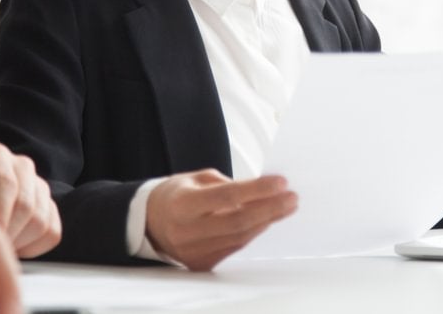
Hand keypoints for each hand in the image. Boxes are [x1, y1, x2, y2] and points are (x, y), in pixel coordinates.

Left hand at [0, 142, 60, 256]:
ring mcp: (38, 184)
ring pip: (41, 220)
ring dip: (18, 243)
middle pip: (26, 205)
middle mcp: (20, 165)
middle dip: (6, 234)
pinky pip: (52, 232)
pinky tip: (10, 247)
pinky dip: (33, 248)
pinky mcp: (50, 205)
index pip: (5, 184)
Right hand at [146, 169, 296, 270]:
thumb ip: (227, 185)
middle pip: (238, 221)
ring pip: (240, 237)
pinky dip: (253, 232)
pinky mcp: (202, 264)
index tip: (281, 182)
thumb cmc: (176, 196)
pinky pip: (235, 247)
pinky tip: (267, 220)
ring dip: (267, 221)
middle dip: (270, 208)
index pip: (227, 197)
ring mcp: (194, 251)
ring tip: (286, 207)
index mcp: (182, 204)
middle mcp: (187, 231)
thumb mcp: (195, 179)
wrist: (150, 224)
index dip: (257, 190)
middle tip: (292, 197)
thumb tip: (262, 191)